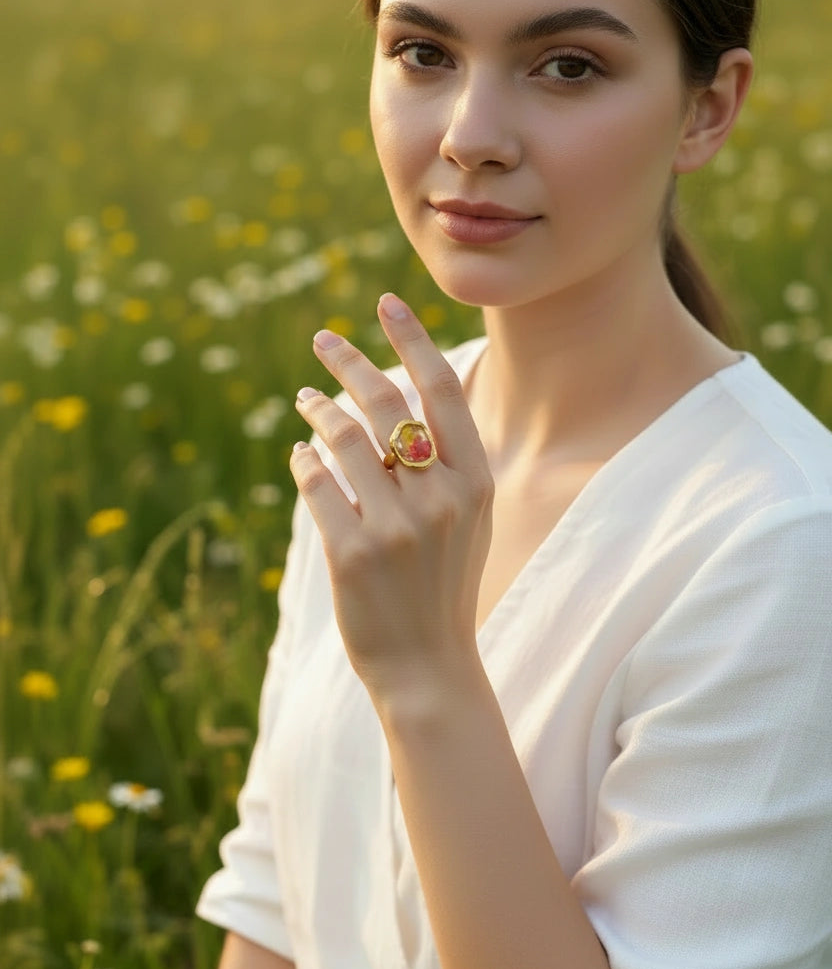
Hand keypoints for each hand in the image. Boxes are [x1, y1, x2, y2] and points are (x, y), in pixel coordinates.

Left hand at [290, 294, 493, 711]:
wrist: (431, 666)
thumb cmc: (445, 586)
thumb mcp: (468, 521)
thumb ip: (447, 465)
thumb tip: (398, 400)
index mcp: (475, 482)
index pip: (441, 391)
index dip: (412, 339)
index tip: (386, 302)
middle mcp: (440, 497)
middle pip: (385, 403)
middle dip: (349, 361)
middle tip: (323, 340)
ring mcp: (397, 526)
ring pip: (342, 438)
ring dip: (316, 409)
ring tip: (304, 398)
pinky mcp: (353, 553)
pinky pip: (317, 483)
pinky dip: (303, 461)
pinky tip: (300, 456)